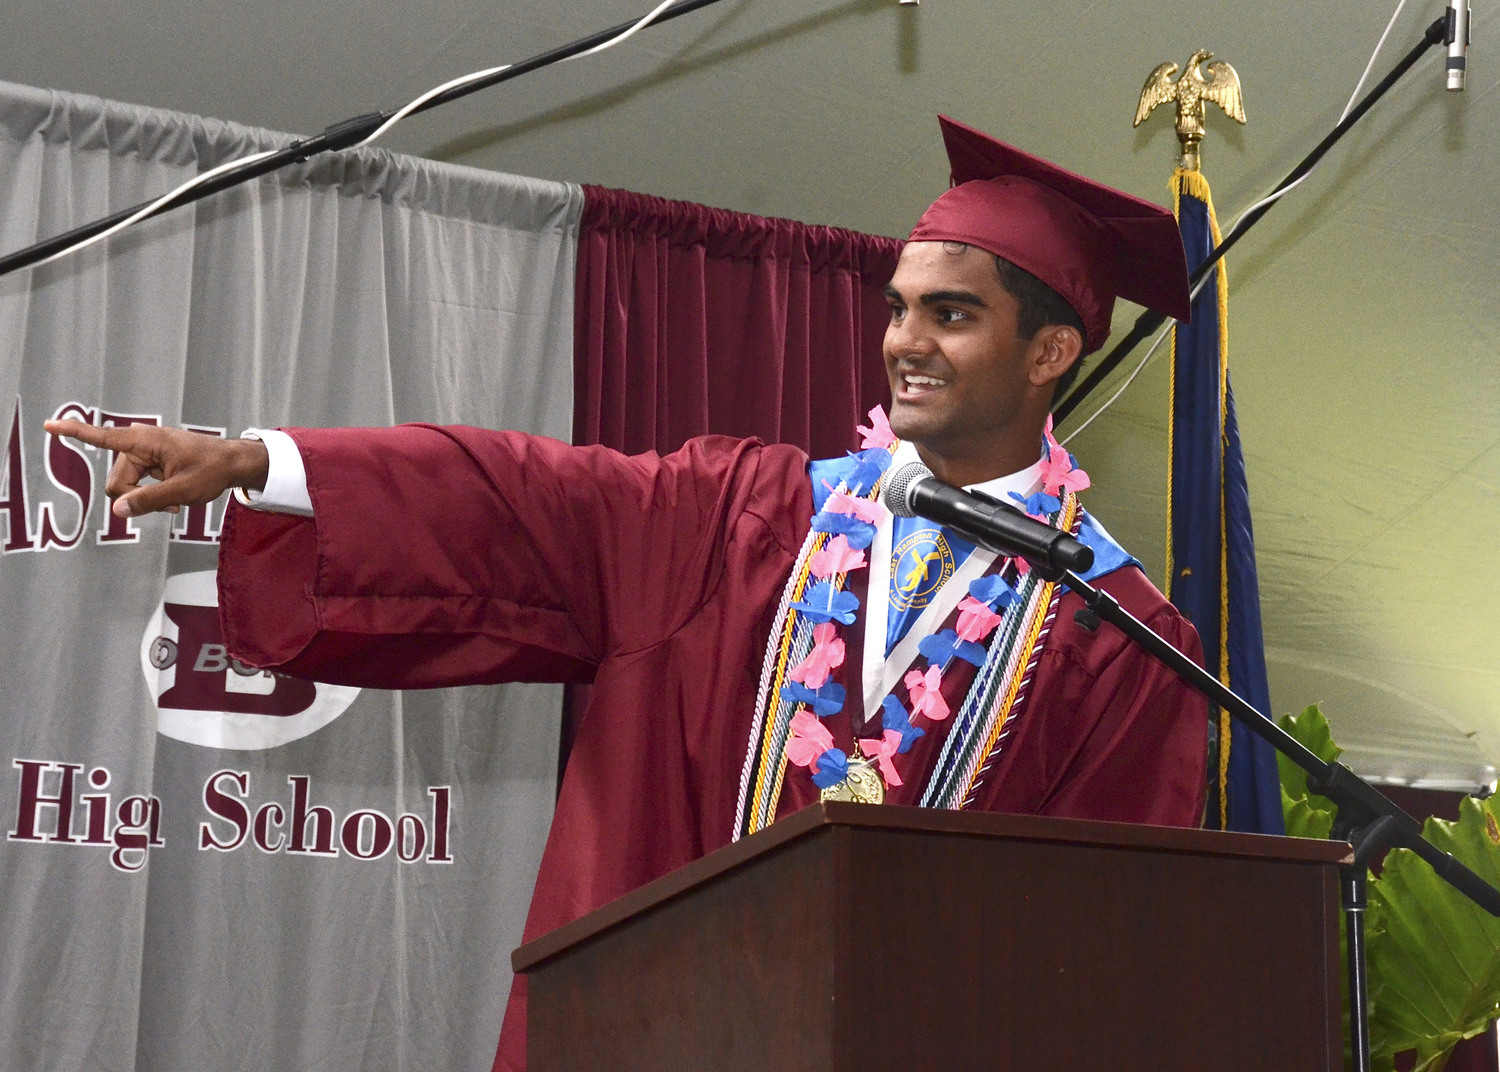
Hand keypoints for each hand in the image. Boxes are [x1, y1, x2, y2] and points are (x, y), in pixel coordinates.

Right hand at [43, 419, 269, 517]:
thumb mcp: (182, 491)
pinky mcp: (151, 462)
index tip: (49, 425)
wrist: (232, 463)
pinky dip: (152, 494)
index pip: (104, 438)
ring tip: (175, 501)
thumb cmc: (211, 471)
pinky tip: (173, 499)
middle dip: (134, 497)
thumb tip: (117, 509)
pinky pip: (139, 484)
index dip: (75, 433)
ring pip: (127, 485)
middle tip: (167, 505)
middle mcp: (141, 444)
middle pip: (117, 480)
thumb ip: (148, 500)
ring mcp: (146, 453)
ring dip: (145, 497)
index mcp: (145, 442)